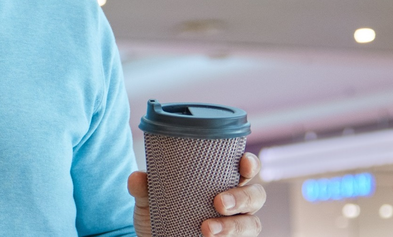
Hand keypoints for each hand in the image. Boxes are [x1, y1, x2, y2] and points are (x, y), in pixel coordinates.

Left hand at [129, 152, 264, 236]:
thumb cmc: (159, 213)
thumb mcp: (150, 200)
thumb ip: (144, 189)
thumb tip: (136, 177)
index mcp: (222, 181)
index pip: (246, 168)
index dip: (250, 164)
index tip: (243, 163)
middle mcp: (236, 202)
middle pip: (256, 195)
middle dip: (242, 198)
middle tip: (219, 203)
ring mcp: (236, 225)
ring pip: (251, 224)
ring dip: (233, 226)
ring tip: (207, 229)